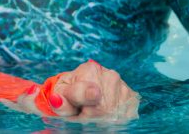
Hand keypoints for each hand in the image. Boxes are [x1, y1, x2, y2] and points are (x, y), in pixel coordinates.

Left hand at [15, 60, 139, 122]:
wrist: (79, 92)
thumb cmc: (67, 95)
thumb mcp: (59, 97)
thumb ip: (59, 101)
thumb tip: (57, 100)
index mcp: (89, 69)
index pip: (89, 96)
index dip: (83, 112)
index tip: (80, 112)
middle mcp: (110, 74)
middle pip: (104, 109)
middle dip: (92, 116)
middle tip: (84, 113)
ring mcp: (123, 85)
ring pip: (116, 114)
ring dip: (103, 118)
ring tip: (93, 112)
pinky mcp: (132, 97)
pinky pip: (126, 115)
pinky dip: (115, 118)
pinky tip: (106, 114)